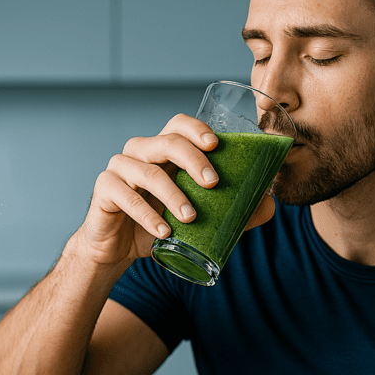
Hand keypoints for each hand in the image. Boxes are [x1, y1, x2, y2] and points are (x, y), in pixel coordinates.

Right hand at [72, 114, 275, 267]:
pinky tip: (164, 231)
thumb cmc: (159, 224)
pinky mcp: (104, 190)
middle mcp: (140, 152)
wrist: (117, 250)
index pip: (178, 124)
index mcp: (164, 150)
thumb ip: (232, 210)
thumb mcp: (197, 218)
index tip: (216, 145)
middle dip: (193, 160)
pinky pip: (126, 197)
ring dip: (173, 194)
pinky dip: (147, 215)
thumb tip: (269, 205)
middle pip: (167, 142)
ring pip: (148, 171)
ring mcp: (120, 168)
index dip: (196, 129)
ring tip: (191, 217)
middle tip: (213, 183)